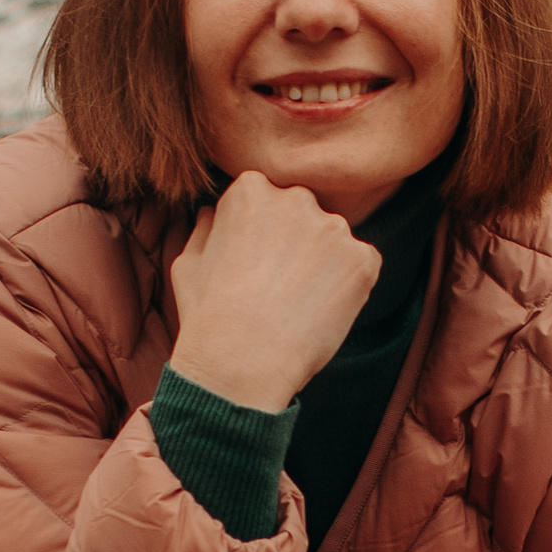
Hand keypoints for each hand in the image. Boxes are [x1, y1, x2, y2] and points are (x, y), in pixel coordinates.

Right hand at [170, 170, 380, 414]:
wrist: (241, 362)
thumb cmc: (207, 316)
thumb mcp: (188, 263)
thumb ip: (205, 228)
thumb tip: (212, 213)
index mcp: (251, 189)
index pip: (266, 197)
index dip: (261, 233)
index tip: (254, 263)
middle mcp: (295, 197)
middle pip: (303, 213)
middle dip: (296, 241)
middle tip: (278, 286)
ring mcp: (333, 228)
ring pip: (333, 240)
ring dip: (323, 263)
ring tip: (298, 304)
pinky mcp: (363, 259)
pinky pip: (362, 264)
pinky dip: (349, 286)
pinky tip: (321, 311)